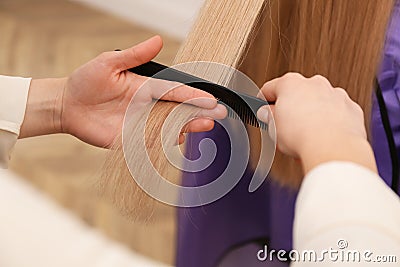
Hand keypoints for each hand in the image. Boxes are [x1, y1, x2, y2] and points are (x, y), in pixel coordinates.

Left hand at [20, 36, 226, 146]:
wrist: (67, 105)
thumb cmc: (87, 81)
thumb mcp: (109, 63)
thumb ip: (135, 55)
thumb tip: (158, 40)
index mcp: (146, 87)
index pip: (175, 91)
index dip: (194, 95)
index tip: (211, 100)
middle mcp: (147, 106)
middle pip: (178, 111)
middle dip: (198, 113)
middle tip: (217, 116)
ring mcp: (140, 124)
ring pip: (169, 128)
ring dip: (187, 127)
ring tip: (203, 126)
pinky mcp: (130, 140)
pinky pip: (151, 144)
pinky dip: (166, 143)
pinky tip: (178, 140)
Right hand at [257, 73, 375, 172]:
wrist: (333, 148)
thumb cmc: (303, 136)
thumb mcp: (273, 128)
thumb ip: (269, 117)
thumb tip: (268, 114)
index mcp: (291, 83)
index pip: (270, 88)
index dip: (262, 101)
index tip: (262, 110)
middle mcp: (314, 83)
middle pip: (296, 94)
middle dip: (290, 109)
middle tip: (283, 128)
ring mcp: (335, 94)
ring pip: (319, 102)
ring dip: (311, 115)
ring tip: (304, 136)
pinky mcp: (351, 109)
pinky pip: (337, 113)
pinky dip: (330, 122)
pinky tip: (323, 137)